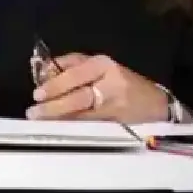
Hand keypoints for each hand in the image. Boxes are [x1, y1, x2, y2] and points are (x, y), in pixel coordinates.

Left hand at [30, 53, 165, 122]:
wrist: (157, 105)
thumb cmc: (123, 83)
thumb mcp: (100, 66)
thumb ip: (73, 65)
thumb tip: (44, 72)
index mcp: (104, 64)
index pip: (75, 73)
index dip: (55, 84)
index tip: (37, 94)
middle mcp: (111, 83)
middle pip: (79, 95)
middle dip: (54, 105)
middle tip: (34, 111)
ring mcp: (115, 106)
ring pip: (83, 113)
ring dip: (59, 118)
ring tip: (41, 120)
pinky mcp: (118, 124)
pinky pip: (90, 125)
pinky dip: (72, 126)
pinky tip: (59, 128)